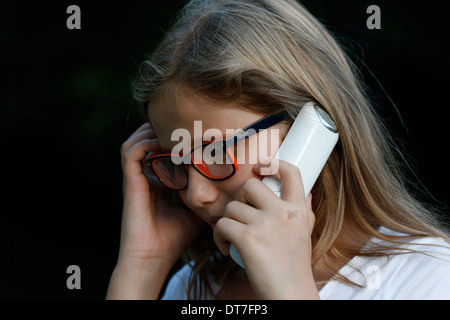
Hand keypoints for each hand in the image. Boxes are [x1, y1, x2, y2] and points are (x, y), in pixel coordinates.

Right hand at [116, 123, 202, 275]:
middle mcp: (145, 179)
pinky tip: (160, 143)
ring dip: (149, 133)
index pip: (160, 153)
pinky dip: (143, 143)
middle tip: (180, 126)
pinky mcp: (130, 183)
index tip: (192, 134)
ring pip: (134, 143)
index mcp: (157, 184)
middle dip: (160, 131)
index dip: (173, 142)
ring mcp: (136, 180)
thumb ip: (203, 200)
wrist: (153, 259)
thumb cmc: (173, 240)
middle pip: (145, 143)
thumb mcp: (195, 214)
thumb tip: (224, 192)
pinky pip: (130, 153)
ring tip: (168, 130)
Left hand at [213, 159, 317, 298]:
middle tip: (240, 214)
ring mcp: (264, 224)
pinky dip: (218, 236)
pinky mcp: (247, 238)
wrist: (290, 293)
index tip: (262, 166)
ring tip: (231, 237)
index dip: (274, 164)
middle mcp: (282, 213)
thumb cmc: (294, 267)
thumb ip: (304, 212)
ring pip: (232, 207)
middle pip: (250, 185)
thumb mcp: (305, 234)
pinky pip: (221, 224)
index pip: (291, 173)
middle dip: (239, 198)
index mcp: (298, 210)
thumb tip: (307, 194)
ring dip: (226, 221)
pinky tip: (225, 246)